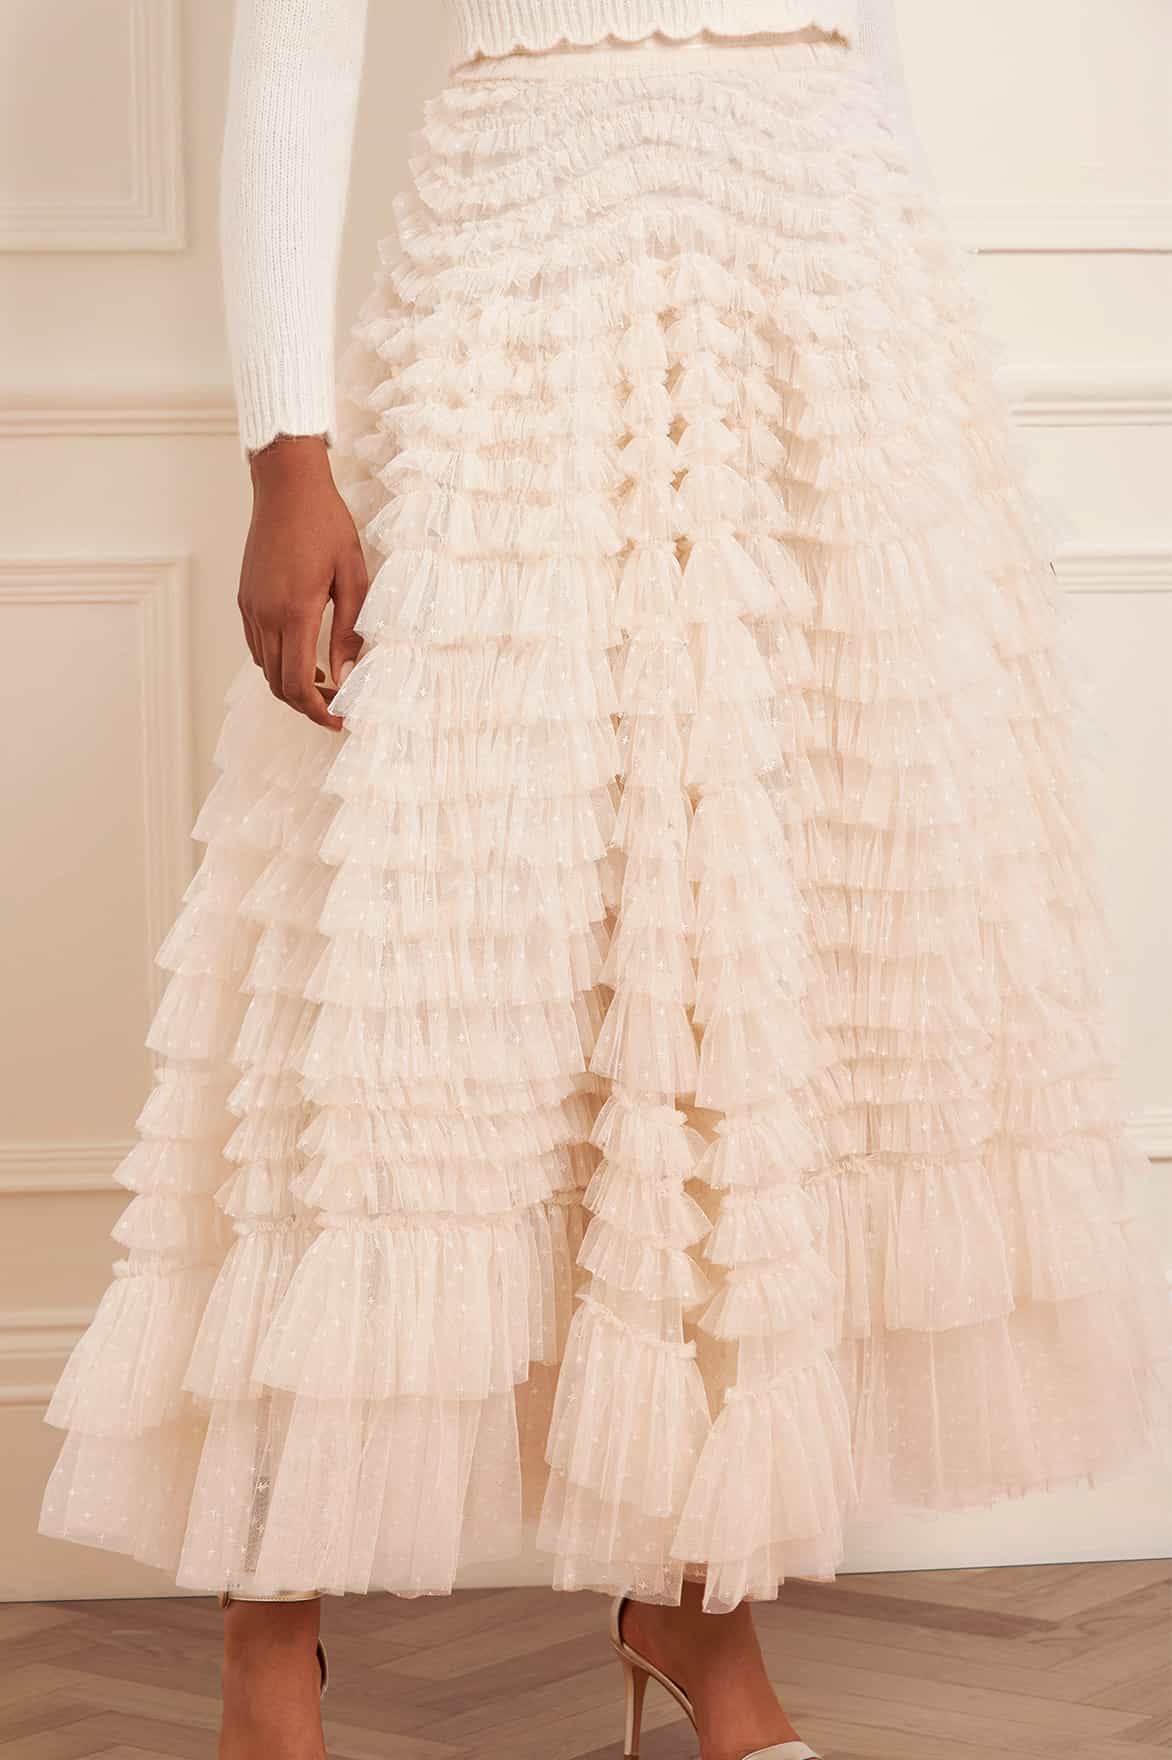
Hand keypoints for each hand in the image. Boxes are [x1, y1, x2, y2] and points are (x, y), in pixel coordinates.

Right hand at [238, 435, 367, 730]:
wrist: (287, 485)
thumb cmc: (327, 524)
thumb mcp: (353, 576)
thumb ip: (350, 630)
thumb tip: (345, 675)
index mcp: (294, 612)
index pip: (297, 684)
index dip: (319, 712)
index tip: (341, 718)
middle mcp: (265, 615)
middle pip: (278, 685)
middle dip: (307, 706)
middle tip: (338, 707)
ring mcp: (250, 607)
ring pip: (265, 669)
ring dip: (292, 686)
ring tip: (325, 684)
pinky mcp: (245, 598)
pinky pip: (257, 646)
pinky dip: (278, 663)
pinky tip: (303, 655)